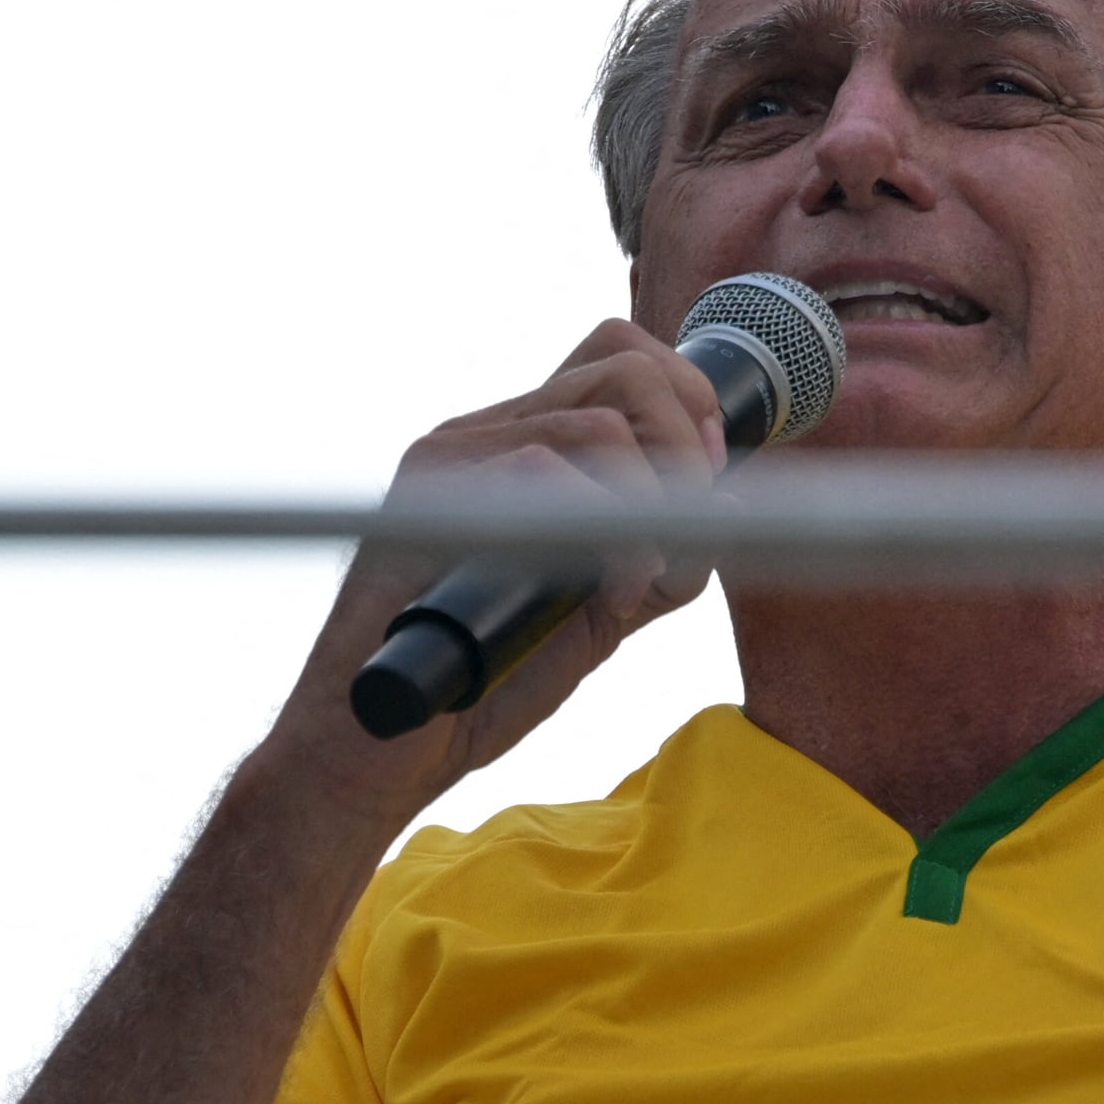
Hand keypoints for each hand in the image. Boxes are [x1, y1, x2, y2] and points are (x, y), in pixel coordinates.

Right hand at [255, 319, 728, 826]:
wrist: (376, 749)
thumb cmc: (480, 683)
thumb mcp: (595, 617)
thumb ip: (655, 562)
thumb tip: (727, 509)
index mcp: (521, 443)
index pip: (617, 354)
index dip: (685, 395)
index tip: (712, 469)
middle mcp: (484, 434)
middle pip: (623, 367)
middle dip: (687, 440)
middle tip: (692, 518)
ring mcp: (451, 461)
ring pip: (595, 421)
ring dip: (654, 495)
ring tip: (647, 569)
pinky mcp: (426, 501)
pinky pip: (538, 467)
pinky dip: (606, 530)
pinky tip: (613, 588)